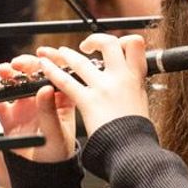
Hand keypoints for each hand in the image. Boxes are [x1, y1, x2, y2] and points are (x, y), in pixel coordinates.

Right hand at [0, 54, 73, 162]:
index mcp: (61, 98)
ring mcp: (24, 104)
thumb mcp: (57, 134)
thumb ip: (49, 112)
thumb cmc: (57, 154)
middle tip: (16, 65)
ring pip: (14, 83)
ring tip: (0, 72)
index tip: (41, 54)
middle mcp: (42, 97)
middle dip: (24, 65)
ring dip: (6, 74)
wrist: (40, 174)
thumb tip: (46, 89)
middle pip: (33, 73)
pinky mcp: (8, 114)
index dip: (50, 60)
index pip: (57, 73)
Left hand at [35, 33, 150, 134]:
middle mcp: (121, 78)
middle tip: (87, 46)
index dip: (125, 40)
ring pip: (81, 61)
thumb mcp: (142, 101)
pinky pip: (66, 81)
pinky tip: (45, 66)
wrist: (132, 148)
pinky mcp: (88, 101)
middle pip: (109, 43)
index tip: (117, 45)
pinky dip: (52, 71)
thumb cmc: (137, 130)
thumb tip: (131, 79)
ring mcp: (104, 88)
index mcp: (136, 77)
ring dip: (67, 54)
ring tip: (61, 53)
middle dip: (95, 39)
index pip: (135, 45)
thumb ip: (134, 86)